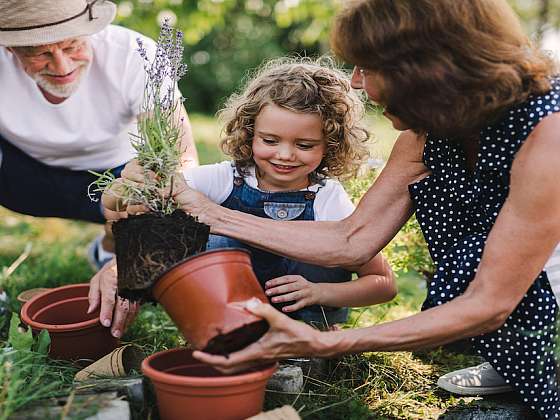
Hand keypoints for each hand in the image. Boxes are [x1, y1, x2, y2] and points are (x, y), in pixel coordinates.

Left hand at [87, 258, 139, 337]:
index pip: (109, 298)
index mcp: (110, 279)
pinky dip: (132, 318)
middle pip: (123, 305)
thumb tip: (90, 311)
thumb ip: (93, 295)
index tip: (105, 323)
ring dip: (126, 322)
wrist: (127, 262)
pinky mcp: (140, 292)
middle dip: (119, 321)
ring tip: (120, 332)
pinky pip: (137, 306)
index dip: (107, 312)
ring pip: (132, 307)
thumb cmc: (109, 273)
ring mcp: (133, 288)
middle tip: (115, 334)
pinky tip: (126, 325)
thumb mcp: (97, 280)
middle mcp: (124, 284)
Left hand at [192, 298, 325, 373]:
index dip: (210, 360)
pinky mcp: (265, 355)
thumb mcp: (281, 319)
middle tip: (199, 353)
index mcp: (257, 353)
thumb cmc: (299, 335)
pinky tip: (231, 347)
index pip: (228, 362)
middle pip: (228, 369)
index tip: (197, 354)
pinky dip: (233, 358)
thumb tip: (248, 302)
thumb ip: (264, 310)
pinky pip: (243, 361)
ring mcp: (261, 358)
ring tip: (211, 350)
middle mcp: (257, 358)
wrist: (314, 344)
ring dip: (221, 361)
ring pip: (236, 367)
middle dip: (212, 363)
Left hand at [265, 275, 321, 311]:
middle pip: (289, 287)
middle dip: (277, 289)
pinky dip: (291, 307)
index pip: (285, 279)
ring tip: (273, 300)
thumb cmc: (302, 287)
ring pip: (293, 296)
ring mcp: (305, 293)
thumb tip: (268, 286)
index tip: (267, 285)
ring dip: (283, 298)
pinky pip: (299, 305)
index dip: (276, 281)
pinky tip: (284, 309)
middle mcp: (302, 285)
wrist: (319, 292)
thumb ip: (285, 282)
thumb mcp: (296, 281)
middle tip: (267, 292)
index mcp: (297, 278)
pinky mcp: (307, 302)